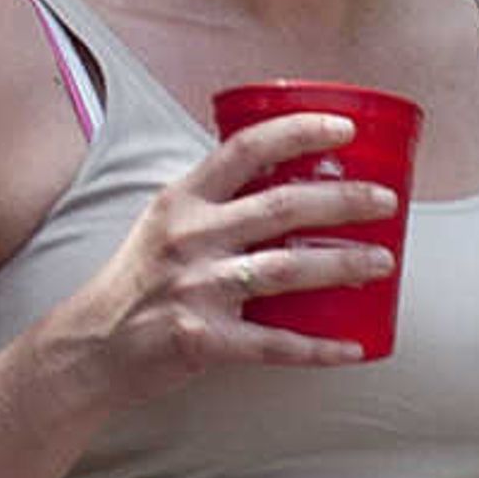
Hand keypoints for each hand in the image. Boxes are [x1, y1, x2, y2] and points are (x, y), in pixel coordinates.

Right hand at [50, 110, 398, 404]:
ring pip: (285, 269)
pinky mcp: (201, 338)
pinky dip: (318, 347)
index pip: (244, 149)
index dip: (298, 132)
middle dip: (343, 201)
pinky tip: (355, 347)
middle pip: (280, 207)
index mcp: (183, 201)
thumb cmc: (142, 281)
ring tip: (384, 262)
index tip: (344, 129)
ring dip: (342, 265)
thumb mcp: (167, 224)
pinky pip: (272, 343)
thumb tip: (295, 176)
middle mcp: (188, 237)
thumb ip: (221, 202)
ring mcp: (194, 288)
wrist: (90, 348)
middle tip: (387, 201)